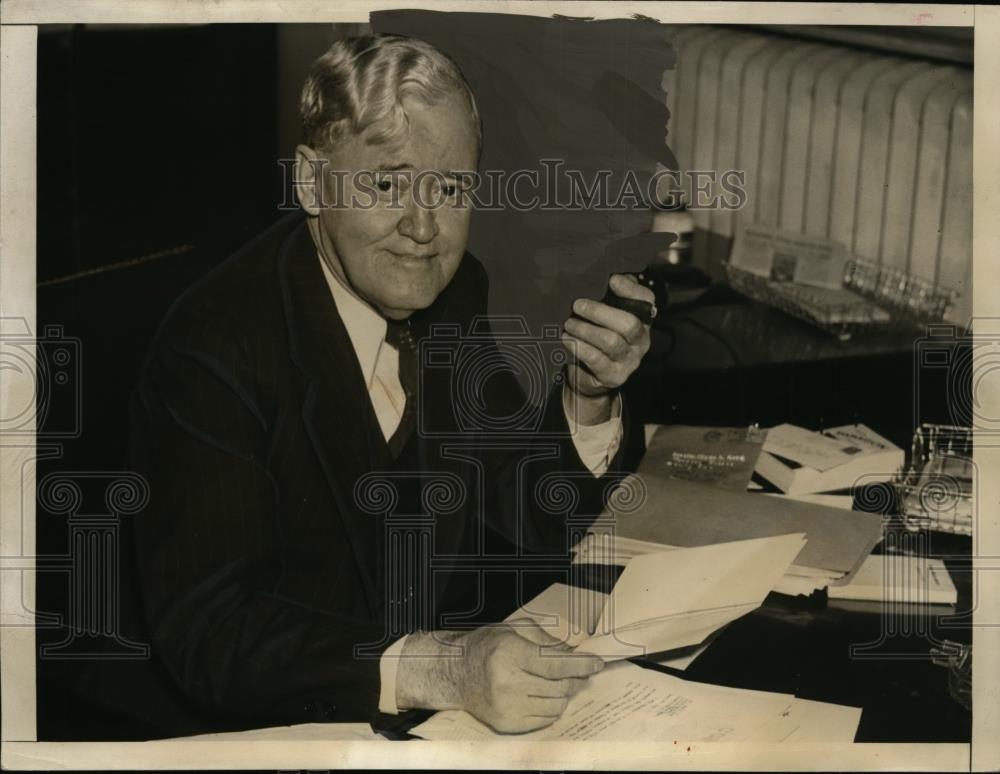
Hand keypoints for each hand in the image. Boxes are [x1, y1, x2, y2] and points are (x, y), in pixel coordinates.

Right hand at [396, 622, 603, 733]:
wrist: (456, 675)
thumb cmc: (487, 647)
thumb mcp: (514, 629)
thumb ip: (546, 639)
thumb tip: (575, 653)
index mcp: (509, 653)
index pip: (555, 664)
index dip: (580, 665)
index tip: (596, 663)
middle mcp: (507, 683)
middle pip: (560, 687)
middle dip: (576, 679)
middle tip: (580, 672)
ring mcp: (506, 707)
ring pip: (556, 705)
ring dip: (564, 694)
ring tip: (557, 683)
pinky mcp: (507, 725)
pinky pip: (545, 719)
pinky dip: (552, 708)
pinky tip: (543, 695)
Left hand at [562, 274, 652, 420]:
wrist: (590, 377)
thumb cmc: (597, 338)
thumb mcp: (605, 316)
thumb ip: (609, 296)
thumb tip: (605, 274)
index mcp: (642, 320)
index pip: (647, 301)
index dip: (632, 290)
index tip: (612, 280)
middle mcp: (641, 340)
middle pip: (629, 324)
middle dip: (600, 312)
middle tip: (577, 305)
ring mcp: (629, 360)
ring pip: (611, 342)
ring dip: (586, 330)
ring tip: (569, 323)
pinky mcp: (614, 376)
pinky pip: (596, 359)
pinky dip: (579, 346)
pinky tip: (567, 339)